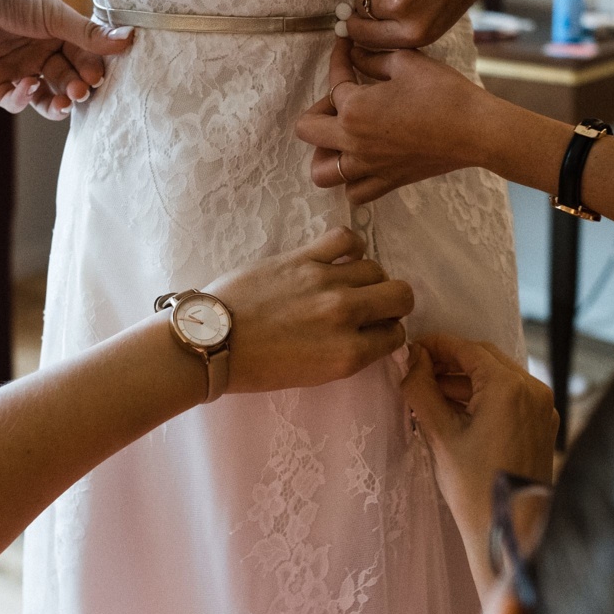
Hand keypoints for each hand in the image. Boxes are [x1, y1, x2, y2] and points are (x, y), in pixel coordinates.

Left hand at [0, 0, 132, 120]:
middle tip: (81, 90)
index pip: (82, 61)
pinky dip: (22, 97)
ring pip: (42, 99)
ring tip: (64, 102)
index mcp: (56, 36)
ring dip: (56, 103)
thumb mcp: (55, 16)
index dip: (91, 71)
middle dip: (75, 89)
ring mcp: (15, 70)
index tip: (97, 77)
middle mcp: (37, 54)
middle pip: (65, 82)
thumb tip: (130, 37)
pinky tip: (27, 84)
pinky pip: (13, 101)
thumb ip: (90, 34)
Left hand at [203, 227, 413, 392]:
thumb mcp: (314, 375)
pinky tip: (342, 256)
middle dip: (393, 303)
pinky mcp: (303, 258)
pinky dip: (351, 246)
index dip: (388, 332)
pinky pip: (346, 239)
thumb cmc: (257, 367)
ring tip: (349, 283)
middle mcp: (345, 316)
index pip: (395, 335)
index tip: (375, 330)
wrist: (213, 341)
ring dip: (369, 278)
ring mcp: (326, 282)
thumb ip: (347, 352)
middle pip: (400, 295)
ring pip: (376, 268)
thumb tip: (369, 333)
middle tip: (374, 305)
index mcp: (348, 354)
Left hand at [295, 38, 494, 203]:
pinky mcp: (388, 182)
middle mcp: (353, 141)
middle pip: (307, 130)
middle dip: (318, 110)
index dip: (338, 60)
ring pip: (322, 172)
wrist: (476, 130)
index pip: (333, 82)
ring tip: (342, 139)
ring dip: (324, 153)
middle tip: (341, 101)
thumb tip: (355, 53)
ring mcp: (368, 166)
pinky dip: (351, 182)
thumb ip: (373, 58)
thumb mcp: (406, 63)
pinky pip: (354, 193)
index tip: (345, 51)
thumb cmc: (444, 93)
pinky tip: (363, 163)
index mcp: (354, 108)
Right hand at [401, 335, 556, 536]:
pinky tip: (459, 408)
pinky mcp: (544, 423)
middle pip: (485, 358)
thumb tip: (412, 359)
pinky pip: (511, 395)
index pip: (466, 349)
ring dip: (466, 379)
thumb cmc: (473, 486)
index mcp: (509, 387)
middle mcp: (533, 389)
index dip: (435, 345)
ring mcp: (543, 407)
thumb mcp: (440, 433)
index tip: (411, 349)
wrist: (510, 529)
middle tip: (418, 369)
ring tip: (432, 392)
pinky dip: (485, 395)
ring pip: (498, 376)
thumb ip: (421, 388)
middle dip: (450, 361)